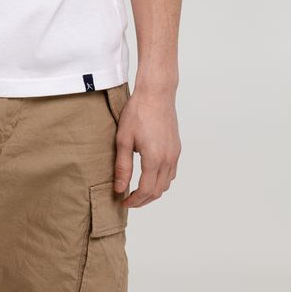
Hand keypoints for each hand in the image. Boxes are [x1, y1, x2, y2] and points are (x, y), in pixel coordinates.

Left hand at [113, 87, 180, 207]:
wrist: (156, 93)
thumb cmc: (138, 112)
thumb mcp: (124, 139)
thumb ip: (122, 166)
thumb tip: (119, 188)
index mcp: (154, 159)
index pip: (146, 191)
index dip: (135, 201)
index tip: (123, 202)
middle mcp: (168, 159)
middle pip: (158, 191)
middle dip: (143, 199)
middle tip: (128, 199)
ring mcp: (175, 154)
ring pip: (167, 183)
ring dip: (153, 191)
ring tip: (137, 189)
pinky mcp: (176, 147)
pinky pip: (172, 172)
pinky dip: (161, 180)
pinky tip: (150, 175)